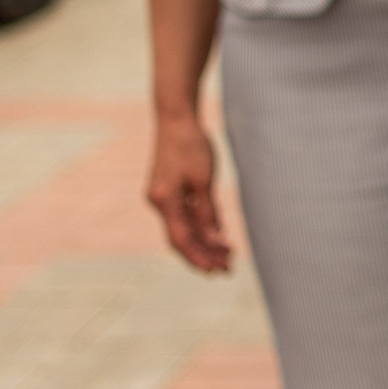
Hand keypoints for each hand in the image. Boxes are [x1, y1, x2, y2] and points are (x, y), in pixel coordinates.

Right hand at [145, 115, 231, 272]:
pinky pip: (186, 215)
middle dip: (204, 255)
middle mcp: (160, 202)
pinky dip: (202, 226)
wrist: (176, 118)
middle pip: (182, 238)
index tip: (217, 271)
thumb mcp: (204, 180)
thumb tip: (216, 239)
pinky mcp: (170, 190)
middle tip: (227, 269)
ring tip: (228, 254)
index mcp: (164, 201)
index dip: (199, 258)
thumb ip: (208, 211)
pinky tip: (219, 235)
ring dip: (205, 242)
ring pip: (185, 228)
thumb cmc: (191, 145)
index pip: (182, 240)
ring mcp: (163, 197)